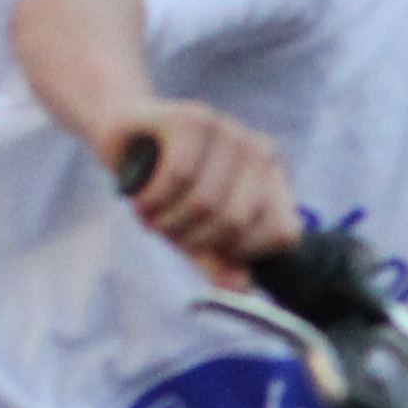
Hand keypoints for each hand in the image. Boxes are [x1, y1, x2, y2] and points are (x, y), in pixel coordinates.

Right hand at [101, 101, 299, 281]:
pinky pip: (178, 176)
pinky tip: (142, 198)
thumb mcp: (196, 232)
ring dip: (165, 221)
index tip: (211, 248)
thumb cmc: (167, 188)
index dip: (242, 253)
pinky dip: (153, 199)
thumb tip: (241, 289)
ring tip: (151, 214)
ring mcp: (227, 130)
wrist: (124, 134)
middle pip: (235, 223)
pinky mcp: (191, 118)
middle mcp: (258, 150)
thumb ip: (220, 261)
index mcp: (273, 179)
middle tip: (167, 230)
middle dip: (191, 239)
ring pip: (204, 202)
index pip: (283, 233)